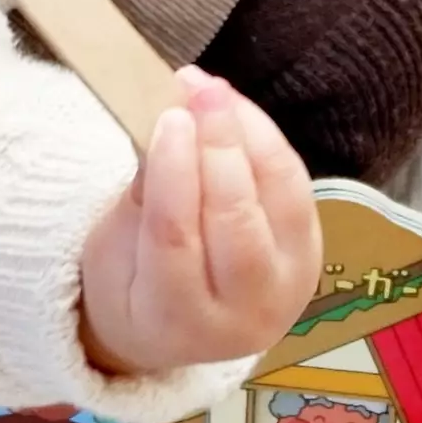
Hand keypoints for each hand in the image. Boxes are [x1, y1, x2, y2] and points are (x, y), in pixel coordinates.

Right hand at [76, 70, 318, 375]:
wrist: (176, 331)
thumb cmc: (130, 286)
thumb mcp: (110, 251)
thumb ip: (140, 199)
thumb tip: (167, 126)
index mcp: (173, 320)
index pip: (175, 239)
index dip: (175, 173)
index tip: (169, 117)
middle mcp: (240, 317)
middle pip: (236, 222)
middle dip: (220, 148)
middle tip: (200, 91)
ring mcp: (287, 291)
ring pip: (280, 203)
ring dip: (253, 137)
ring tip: (219, 94)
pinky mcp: (311, 259)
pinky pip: (297, 194)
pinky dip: (270, 147)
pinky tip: (242, 115)